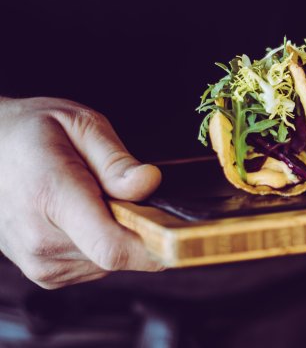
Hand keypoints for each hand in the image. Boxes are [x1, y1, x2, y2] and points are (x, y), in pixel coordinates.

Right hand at [0, 97, 163, 288]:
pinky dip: (101, 242)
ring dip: (116, 233)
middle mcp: (41, 240)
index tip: (178, 232)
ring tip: (89, 198)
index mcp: (50, 197)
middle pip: (120, 254)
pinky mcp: (46, 275)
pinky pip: (96, 266)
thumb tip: (149, 183)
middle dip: (134, 226)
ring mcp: (40, 263)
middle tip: (116, 191)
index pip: (112, 246)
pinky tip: (80, 215)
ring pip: (111, 262)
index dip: (155, 246)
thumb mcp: (80, 124)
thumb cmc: (33, 132)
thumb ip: (117, 159)